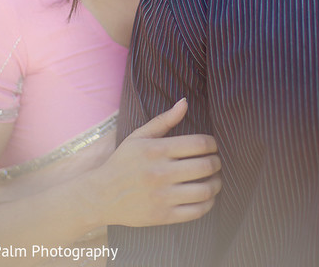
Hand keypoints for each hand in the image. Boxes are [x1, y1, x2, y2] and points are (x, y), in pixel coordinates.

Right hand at [96, 99, 220, 226]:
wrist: (101, 195)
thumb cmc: (123, 162)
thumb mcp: (139, 136)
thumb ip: (164, 120)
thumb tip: (184, 102)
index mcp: (157, 150)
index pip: (198, 144)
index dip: (212, 144)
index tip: (212, 145)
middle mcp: (161, 173)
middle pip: (206, 166)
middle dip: (217, 162)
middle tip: (216, 161)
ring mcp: (163, 196)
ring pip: (205, 190)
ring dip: (217, 183)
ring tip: (215, 179)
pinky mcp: (163, 216)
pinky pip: (196, 211)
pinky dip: (208, 203)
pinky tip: (207, 196)